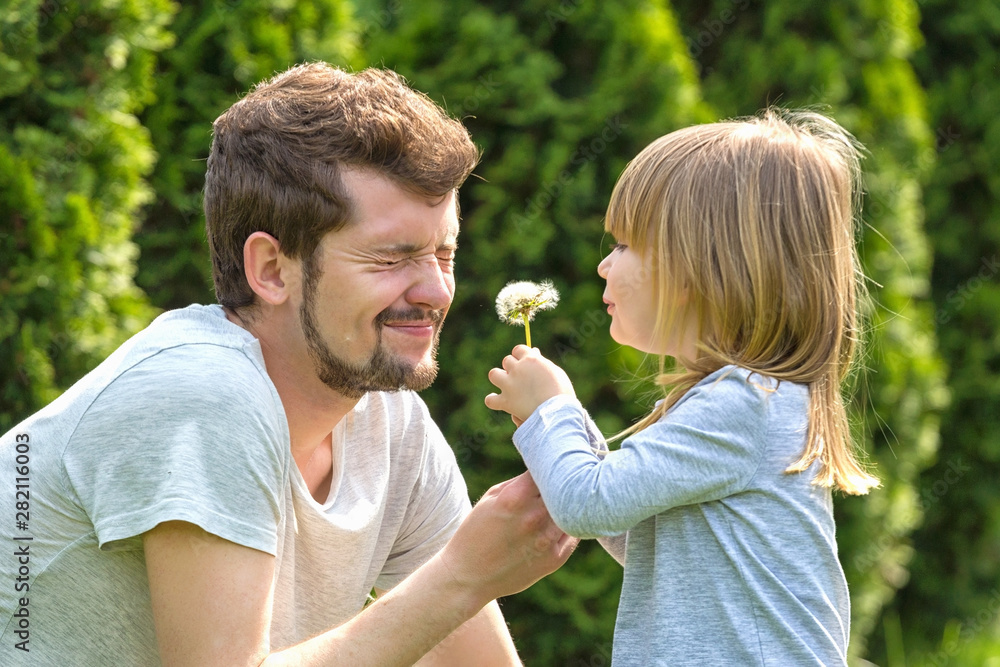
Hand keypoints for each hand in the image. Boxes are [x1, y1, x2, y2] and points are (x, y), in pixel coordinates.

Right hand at [438, 472, 577, 605]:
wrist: (469, 576)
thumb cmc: (477, 531)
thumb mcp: (491, 497)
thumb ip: (521, 482)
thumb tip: (546, 469)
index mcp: (515, 498)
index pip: (548, 468)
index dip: (551, 465)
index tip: (552, 464)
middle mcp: (534, 518)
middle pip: (564, 489)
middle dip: (563, 483)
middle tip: (562, 480)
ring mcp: (546, 540)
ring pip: (572, 511)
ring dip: (568, 506)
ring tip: (561, 503)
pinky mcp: (555, 559)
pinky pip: (574, 533)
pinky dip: (570, 525)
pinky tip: (559, 523)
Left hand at [484, 345, 575, 422]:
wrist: (558, 412)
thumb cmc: (561, 391)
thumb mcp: (555, 371)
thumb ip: (541, 361)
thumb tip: (534, 351)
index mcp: (531, 359)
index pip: (518, 349)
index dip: (521, 356)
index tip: (526, 364)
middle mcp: (517, 369)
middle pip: (507, 361)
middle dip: (513, 368)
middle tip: (522, 378)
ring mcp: (509, 385)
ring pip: (494, 374)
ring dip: (499, 378)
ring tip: (507, 385)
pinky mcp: (506, 401)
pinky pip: (490, 400)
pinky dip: (493, 400)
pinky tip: (499, 402)